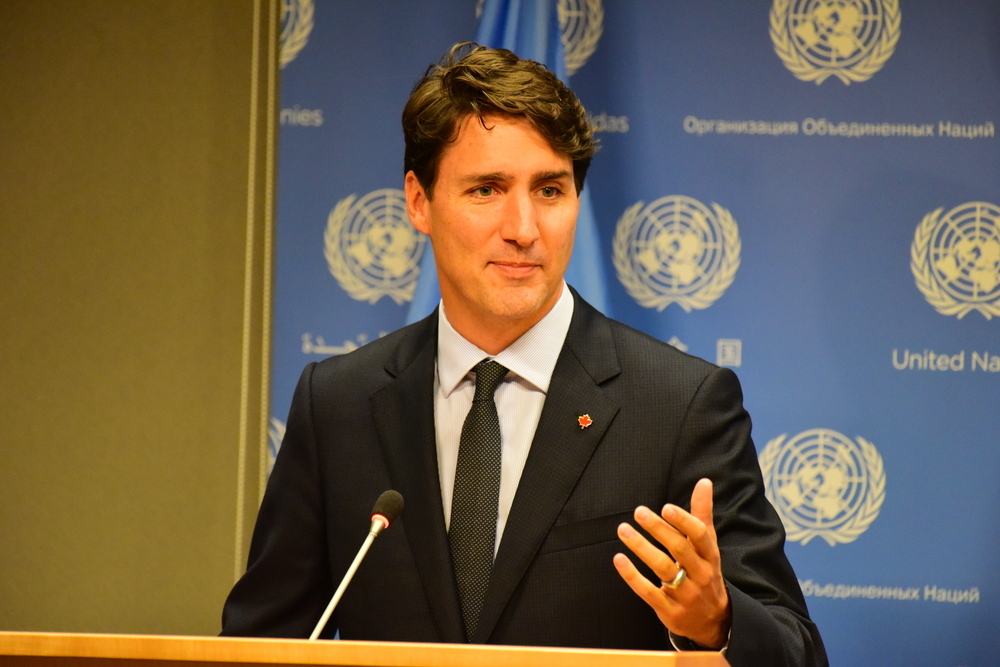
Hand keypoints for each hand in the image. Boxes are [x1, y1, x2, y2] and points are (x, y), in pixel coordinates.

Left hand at [613, 478, 730, 648]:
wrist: (713, 621)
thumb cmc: (704, 572)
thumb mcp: (708, 546)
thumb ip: (702, 514)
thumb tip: (704, 482)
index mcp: (710, 556)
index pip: (700, 536)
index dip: (683, 521)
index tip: (665, 507)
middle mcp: (701, 574)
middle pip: (679, 550)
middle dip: (659, 530)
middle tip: (639, 512)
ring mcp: (685, 594)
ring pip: (662, 568)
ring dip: (641, 547)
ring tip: (623, 529)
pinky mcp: (669, 610)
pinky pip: (648, 592)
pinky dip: (632, 576)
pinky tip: (619, 559)